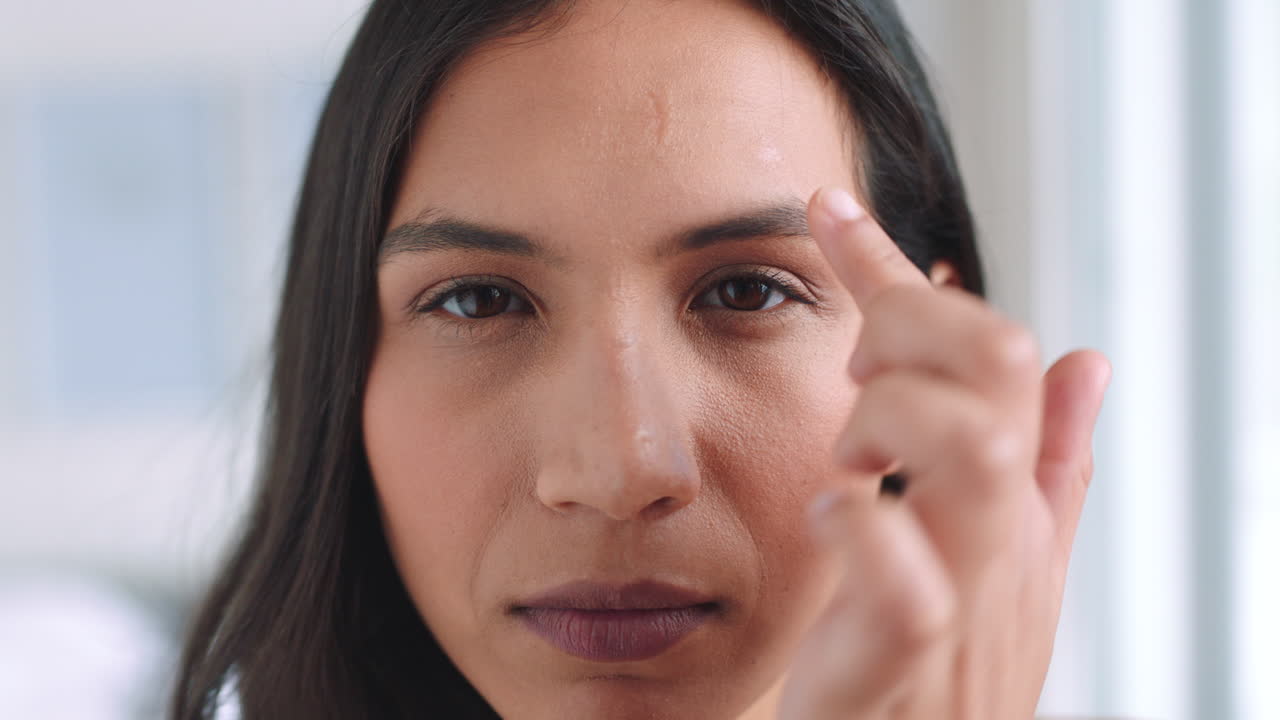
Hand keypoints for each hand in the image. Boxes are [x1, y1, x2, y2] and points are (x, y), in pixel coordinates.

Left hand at [776, 187, 1110, 719]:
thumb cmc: (944, 670)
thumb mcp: (1005, 561)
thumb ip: (1044, 464)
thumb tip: (1085, 360)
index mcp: (1017, 498)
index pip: (995, 348)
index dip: (900, 270)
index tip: (821, 210)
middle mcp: (1001, 531)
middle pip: (997, 365)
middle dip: (911, 329)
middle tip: (855, 374)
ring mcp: (964, 592)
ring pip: (970, 446)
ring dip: (890, 415)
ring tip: (850, 455)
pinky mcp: (905, 657)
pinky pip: (906, 576)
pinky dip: (861, 525)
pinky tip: (833, 513)